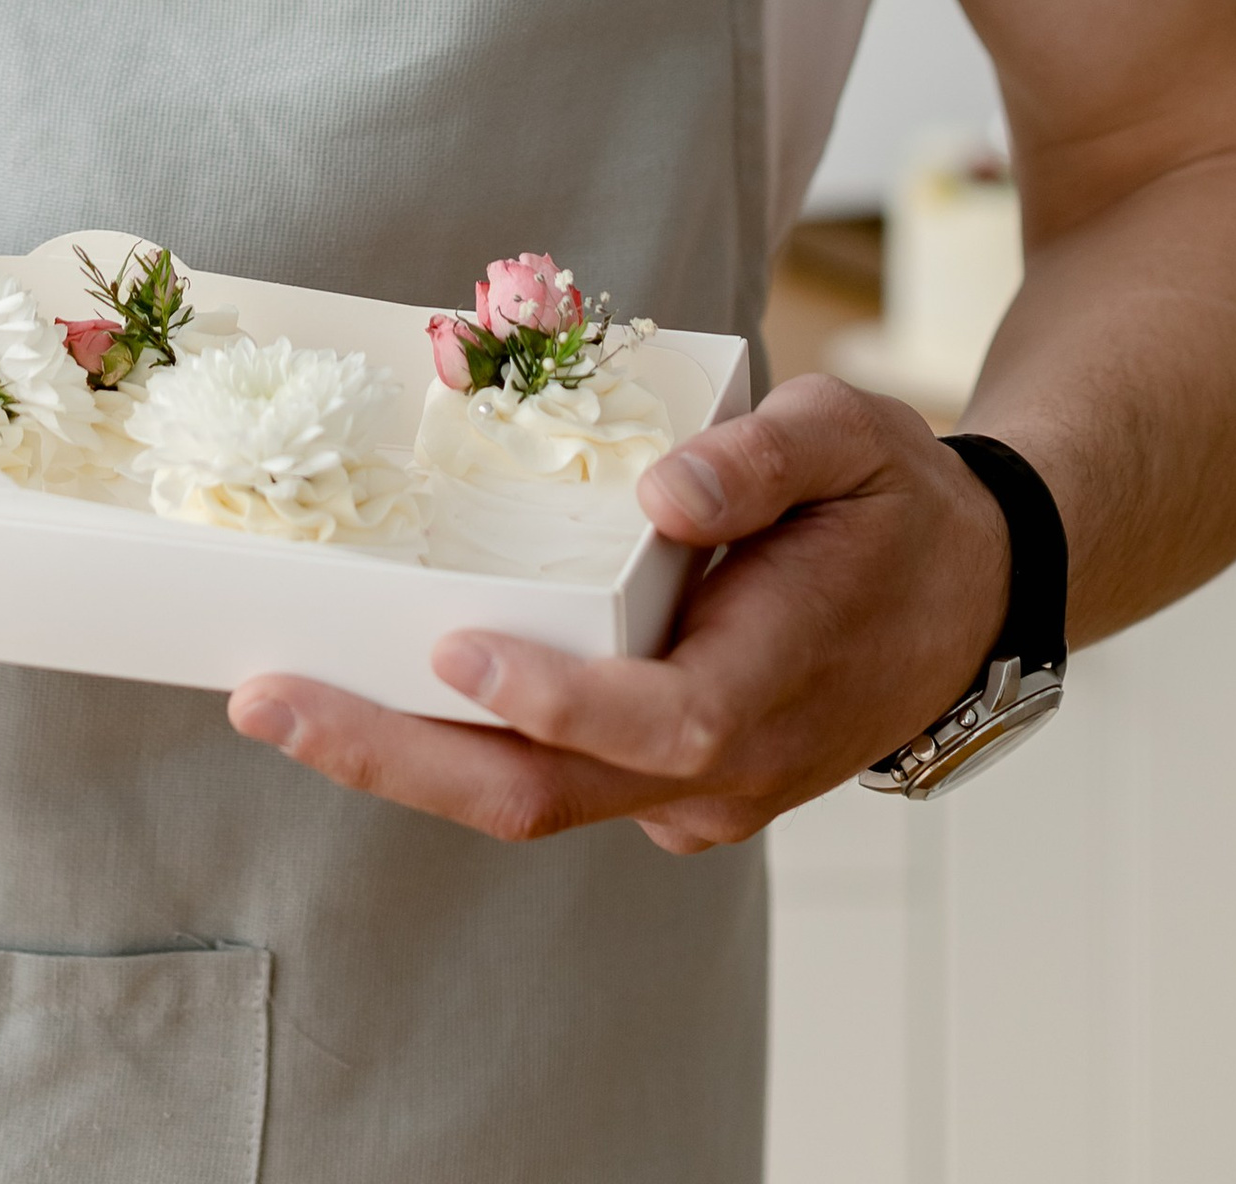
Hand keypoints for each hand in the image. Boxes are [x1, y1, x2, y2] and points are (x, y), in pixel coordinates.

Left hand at [227, 375, 1010, 848]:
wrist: (966, 598)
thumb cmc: (898, 504)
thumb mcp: (855, 434)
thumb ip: (765, 455)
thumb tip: (664, 488)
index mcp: (773, 682)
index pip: (655, 719)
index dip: (555, 697)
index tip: (457, 649)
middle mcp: (721, 765)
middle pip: (543, 793)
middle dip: (395, 757)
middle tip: (269, 695)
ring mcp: (688, 793)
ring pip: (528, 800)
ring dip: (399, 760)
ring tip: (275, 695)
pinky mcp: (659, 784)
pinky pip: (545, 778)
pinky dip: (448, 747)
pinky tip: (361, 690)